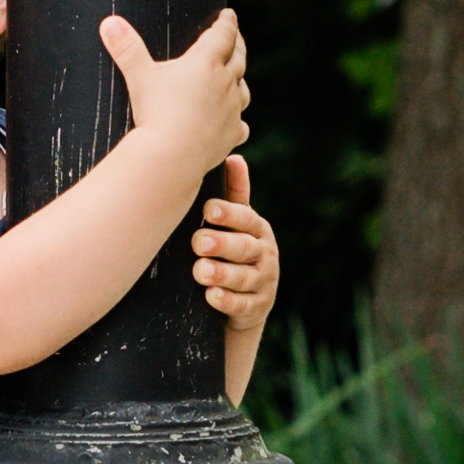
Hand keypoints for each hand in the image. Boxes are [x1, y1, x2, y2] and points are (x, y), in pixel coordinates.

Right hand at [98, 4, 248, 170]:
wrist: (171, 156)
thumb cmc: (154, 113)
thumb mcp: (138, 77)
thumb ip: (126, 48)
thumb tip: (109, 22)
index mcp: (206, 62)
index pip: (223, 34)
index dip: (227, 22)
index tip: (229, 15)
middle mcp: (225, 83)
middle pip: (239, 58)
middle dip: (237, 45)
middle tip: (235, 38)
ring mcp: (232, 110)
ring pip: (243, 90)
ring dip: (239, 81)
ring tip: (234, 77)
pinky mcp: (232, 134)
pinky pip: (241, 125)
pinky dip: (237, 120)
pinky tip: (233, 122)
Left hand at [191, 157, 278, 336]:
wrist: (244, 302)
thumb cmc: (234, 252)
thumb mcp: (236, 225)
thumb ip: (236, 195)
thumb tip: (234, 155)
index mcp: (257, 230)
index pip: (246, 219)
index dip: (229, 214)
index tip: (208, 209)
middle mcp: (265, 255)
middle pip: (245, 248)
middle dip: (222, 245)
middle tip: (198, 242)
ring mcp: (263, 283)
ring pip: (243, 278)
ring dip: (222, 274)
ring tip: (201, 271)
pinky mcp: (257, 308)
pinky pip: (243, 305)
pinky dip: (227, 302)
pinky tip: (211, 297)